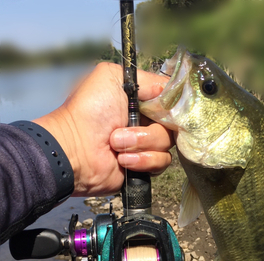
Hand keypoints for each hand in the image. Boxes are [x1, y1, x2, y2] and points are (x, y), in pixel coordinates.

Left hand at [33, 62, 172, 196]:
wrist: (75, 149)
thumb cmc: (90, 110)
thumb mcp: (112, 77)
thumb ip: (146, 79)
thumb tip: (170, 91)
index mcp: (141, 99)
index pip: (171, 100)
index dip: (172, 105)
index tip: (161, 108)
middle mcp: (146, 120)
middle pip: (172, 123)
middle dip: (149, 127)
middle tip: (125, 125)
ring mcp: (146, 144)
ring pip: (166, 144)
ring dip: (141, 144)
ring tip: (116, 145)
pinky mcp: (145, 166)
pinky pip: (161, 162)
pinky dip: (142, 160)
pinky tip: (122, 160)